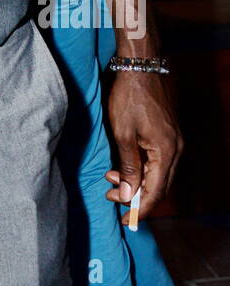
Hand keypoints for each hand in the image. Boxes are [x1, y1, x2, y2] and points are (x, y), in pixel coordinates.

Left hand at [105, 69, 182, 223]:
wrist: (141, 65)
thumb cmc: (129, 96)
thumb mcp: (122, 133)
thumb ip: (128, 166)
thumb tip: (128, 195)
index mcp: (166, 152)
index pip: (155, 193)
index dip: (139, 209)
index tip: (123, 220)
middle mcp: (176, 149)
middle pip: (159, 186)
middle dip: (135, 196)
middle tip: (111, 197)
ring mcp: (175, 140)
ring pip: (159, 173)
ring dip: (137, 181)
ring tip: (111, 177)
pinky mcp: (169, 132)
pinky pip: (159, 160)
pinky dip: (142, 167)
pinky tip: (123, 164)